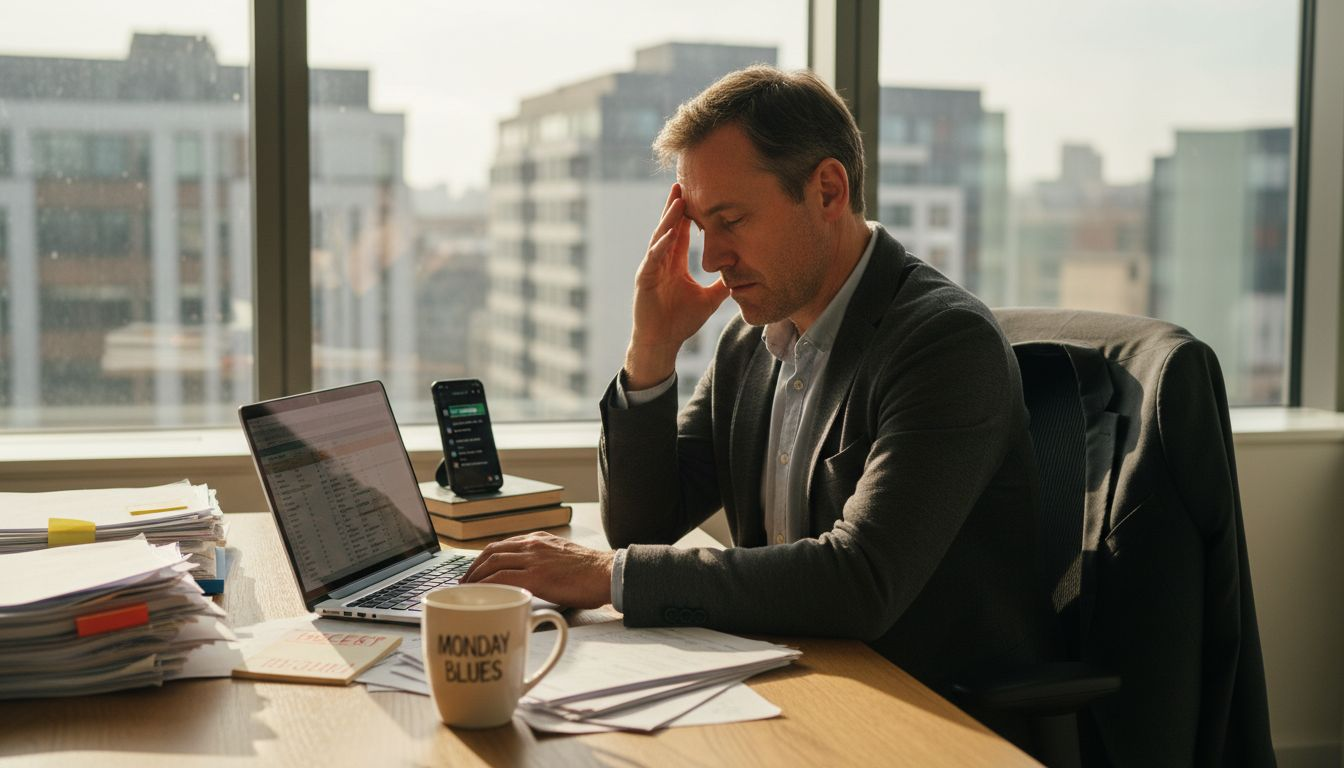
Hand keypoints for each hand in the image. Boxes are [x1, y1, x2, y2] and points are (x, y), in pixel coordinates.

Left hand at [461, 532, 614, 608]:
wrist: (608, 573)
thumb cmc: (591, 572)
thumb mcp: (563, 558)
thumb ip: (545, 563)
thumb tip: (533, 580)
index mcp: (539, 540)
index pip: (503, 545)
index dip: (484, 558)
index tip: (475, 571)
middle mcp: (533, 545)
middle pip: (491, 552)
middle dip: (473, 568)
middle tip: (464, 583)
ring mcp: (534, 559)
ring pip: (492, 563)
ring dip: (474, 577)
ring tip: (466, 591)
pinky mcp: (537, 576)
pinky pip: (502, 578)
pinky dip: (486, 585)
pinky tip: (480, 594)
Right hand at [625, 184, 730, 389]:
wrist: (662, 343)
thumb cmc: (680, 322)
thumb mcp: (709, 299)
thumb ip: (722, 285)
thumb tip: (743, 275)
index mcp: (674, 262)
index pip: (682, 231)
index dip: (689, 213)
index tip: (698, 192)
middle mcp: (661, 261)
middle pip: (669, 227)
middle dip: (675, 205)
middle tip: (682, 181)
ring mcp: (651, 268)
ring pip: (661, 237)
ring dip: (669, 219)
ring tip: (678, 199)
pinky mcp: (644, 280)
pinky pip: (654, 258)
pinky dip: (662, 244)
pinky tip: (671, 232)